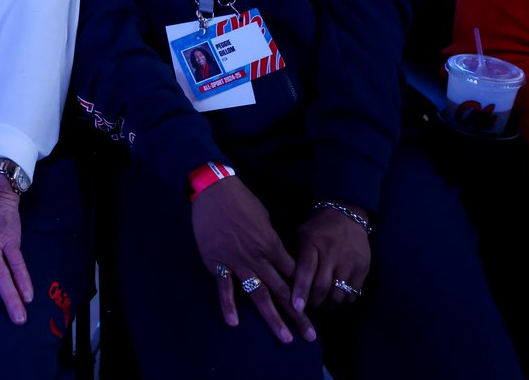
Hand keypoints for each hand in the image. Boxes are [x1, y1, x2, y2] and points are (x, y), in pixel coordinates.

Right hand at [192, 178, 315, 343]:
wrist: (214, 191)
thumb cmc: (242, 201)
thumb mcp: (265, 218)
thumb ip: (272, 241)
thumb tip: (279, 256)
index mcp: (272, 245)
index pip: (293, 275)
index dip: (304, 293)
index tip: (314, 310)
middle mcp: (258, 258)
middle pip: (282, 291)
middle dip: (298, 315)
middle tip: (310, 336)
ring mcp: (237, 262)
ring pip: (258, 295)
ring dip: (273, 318)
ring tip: (285, 338)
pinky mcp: (217, 262)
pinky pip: (224, 288)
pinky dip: (228, 305)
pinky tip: (234, 323)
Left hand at [291, 207, 370, 310]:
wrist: (348, 216)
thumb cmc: (319, 228)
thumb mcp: (301, 235)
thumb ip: (295, 257)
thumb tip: (285, 282)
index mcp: (312, 243)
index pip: (306, 271)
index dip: (301, 291)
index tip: (296, 307)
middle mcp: (332, 254)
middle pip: (323, 287)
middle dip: (313, 303)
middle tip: (306, 310)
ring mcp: (349, 263)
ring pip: (339, 294)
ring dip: (328, 306)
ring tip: (321, 306)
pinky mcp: (363, 269)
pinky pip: (353, 294)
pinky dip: (343, 301)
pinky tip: (335, 300)